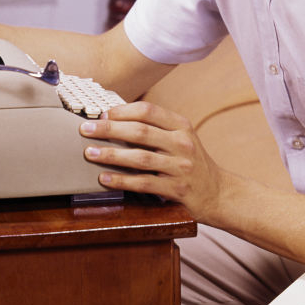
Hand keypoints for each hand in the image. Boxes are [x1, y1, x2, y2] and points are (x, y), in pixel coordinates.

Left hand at [80, 101, 225, 220]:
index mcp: (182, 125)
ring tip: (90, 153)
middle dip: (109, 129)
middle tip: (86, 130)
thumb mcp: (182, 138)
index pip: (148, 111)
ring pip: (139, 158)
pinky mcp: (177, 189)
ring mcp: (181, 166)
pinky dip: (122, 180)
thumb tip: (116, 120)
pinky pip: (144, 183)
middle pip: (140, 132)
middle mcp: (182, 143)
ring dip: (111, 155)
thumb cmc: (193, 163)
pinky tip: (105, 178)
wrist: (219, 193)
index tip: (102, 115)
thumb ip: (157, 129)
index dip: (122, 111)